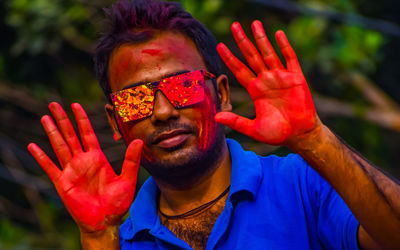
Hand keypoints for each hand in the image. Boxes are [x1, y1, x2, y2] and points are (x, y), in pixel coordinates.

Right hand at [27, 102, 142, 232]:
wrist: (105, 221)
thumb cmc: (117, 202)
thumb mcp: (127, 179)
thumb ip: (131, 160)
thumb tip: (139, 141)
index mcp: (97, 157)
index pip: (87, 133)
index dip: (81, 119)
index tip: (75, 105)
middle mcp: (82, 161)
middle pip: (70, 135)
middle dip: (62, 120)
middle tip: (53, 104)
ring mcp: (71, 171)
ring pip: (59, 146)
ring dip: (52, 132)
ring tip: (45, 117)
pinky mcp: (63, 183)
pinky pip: (50, 167)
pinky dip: (41, 157)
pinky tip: (33, 146)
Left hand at [216, 21, 319, 144]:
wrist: (299, 135)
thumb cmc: (277, 133)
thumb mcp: (253, 129)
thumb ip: (236, 121)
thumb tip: (216, 117)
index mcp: (255, 90)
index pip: (239, 70)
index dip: (230, 58)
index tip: (220, 45)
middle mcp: (266, 80)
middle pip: (251, 56)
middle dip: (243, 41)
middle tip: (234, 26)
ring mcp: (281, 77)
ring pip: (268, 53)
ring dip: (261, 39)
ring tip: (254, 23)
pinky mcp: (296, 78)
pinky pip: (290, 58)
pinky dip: (284, 46)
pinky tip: (278, 34)